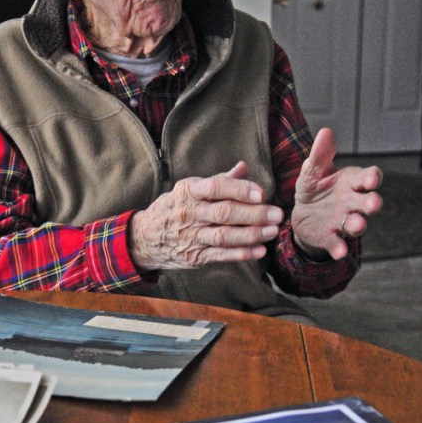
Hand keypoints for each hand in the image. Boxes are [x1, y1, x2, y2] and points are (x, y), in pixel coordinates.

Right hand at [128, 162, 283, 271]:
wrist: (145, 237)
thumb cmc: (174, 208)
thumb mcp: (190, 189)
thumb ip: (219, 180)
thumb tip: (244, 166)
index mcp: (189, 192)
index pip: (217, 188)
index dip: (240, 190)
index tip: (262, 193)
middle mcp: (190, 214)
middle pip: (224, 213)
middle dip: (254, 214)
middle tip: (277, 214)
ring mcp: (192, 236)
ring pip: (224, 236)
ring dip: (251, 235)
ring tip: (272, 231)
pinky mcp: (195, 256)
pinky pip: (221, 255)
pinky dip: (241, 254)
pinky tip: (259, 251)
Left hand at [291, 128, 382, 259]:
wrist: (301, 213)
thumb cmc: (314, 187)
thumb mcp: (313, 170)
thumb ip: (320, 154)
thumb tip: (326, 132)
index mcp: (352, 182)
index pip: (369, 178)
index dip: (373, 178)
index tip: (372, 178)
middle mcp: (353, 202)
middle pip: (369, 202)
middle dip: (372, 203)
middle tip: (372, 203)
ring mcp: (343, 221)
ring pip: (357, 223)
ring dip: (359, 224)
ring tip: (357, 223)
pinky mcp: (331, 237)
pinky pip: (337, 243)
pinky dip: (339, 247)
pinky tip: (339, 251)